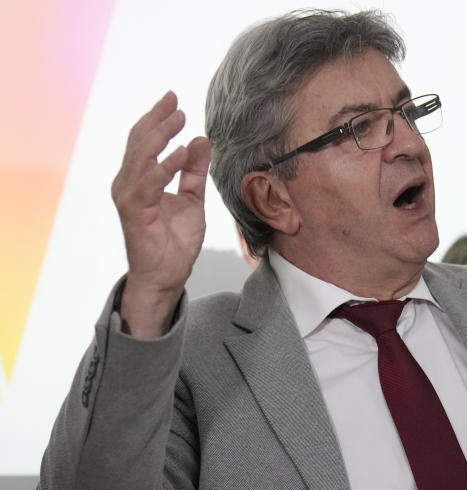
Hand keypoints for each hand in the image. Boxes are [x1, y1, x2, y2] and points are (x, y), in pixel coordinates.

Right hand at [111, 91, 210, 336]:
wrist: (167, 275)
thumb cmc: (175, 241)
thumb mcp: (193, 199)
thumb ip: (194, 171)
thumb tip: (201, 140)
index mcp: (139, 179)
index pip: (145, 141)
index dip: (158, 119)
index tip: (175, 100)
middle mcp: (128, 183)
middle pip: (140, 142)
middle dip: (158, 120)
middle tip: (176, 102)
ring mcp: (129, 197)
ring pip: (141, 157)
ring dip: (161, 136)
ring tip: (179, 119)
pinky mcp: (135, 212)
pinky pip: (150, 183)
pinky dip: (165, 166)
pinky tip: (181, 153)